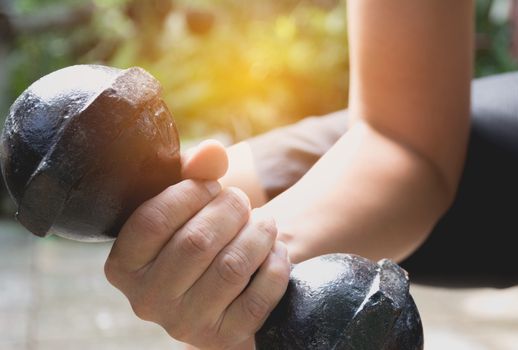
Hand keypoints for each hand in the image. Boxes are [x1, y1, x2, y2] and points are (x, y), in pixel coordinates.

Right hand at [105, 140, 290, 348]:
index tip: (211, 185)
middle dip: (230, 209)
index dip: (190, 193)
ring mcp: (185, 325)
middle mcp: (147, 301)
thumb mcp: (184, 203)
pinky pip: (260, 297)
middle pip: (196, 242)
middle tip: (241, 201)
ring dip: (258, 234)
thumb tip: (212, 151)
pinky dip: (276, 266)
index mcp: (123, 266)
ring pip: (232, 268)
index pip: (152, 220)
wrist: (220, 287)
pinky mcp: (224, 338)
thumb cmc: (195, 233)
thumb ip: (192, 172)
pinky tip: (275, 251)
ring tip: (264, 222)